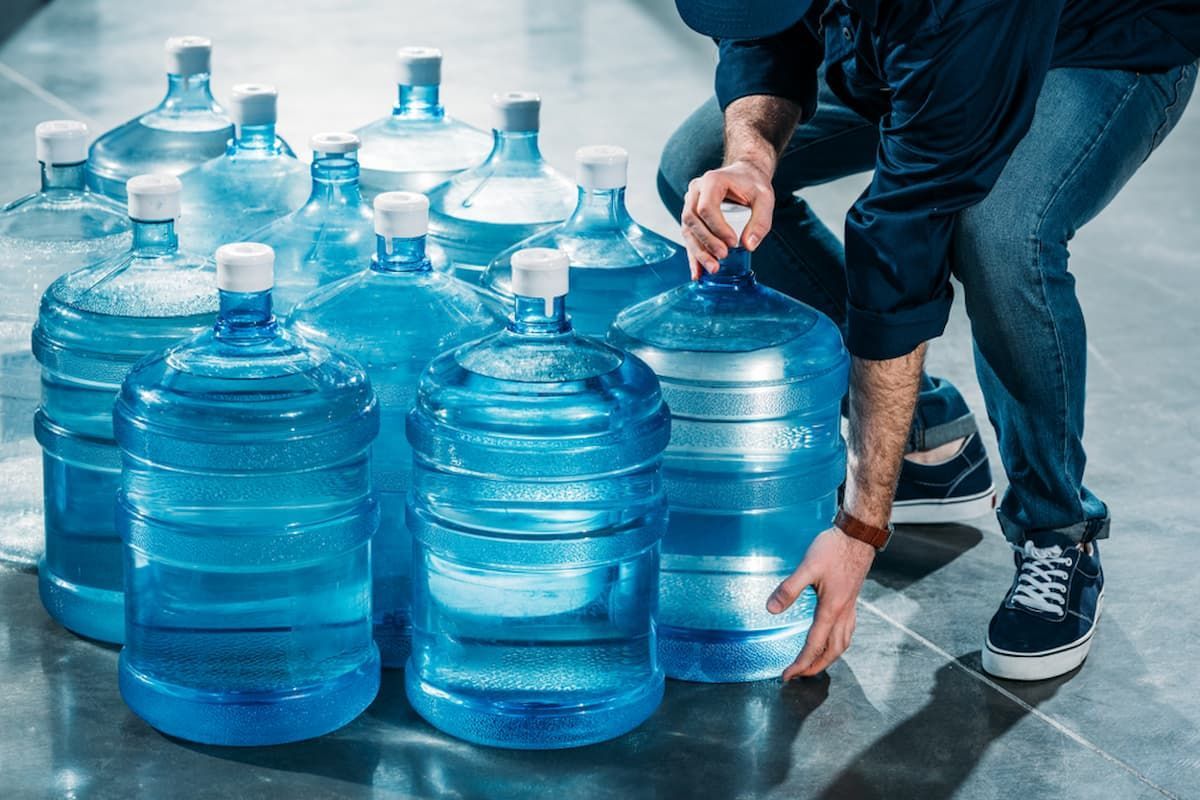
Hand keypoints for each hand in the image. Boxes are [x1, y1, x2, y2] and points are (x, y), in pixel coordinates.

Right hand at [680, 159, 774, 278]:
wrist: (744, 175)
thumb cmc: (752, 184)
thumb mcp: (765, 198)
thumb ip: (761, 221)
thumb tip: (749, 246)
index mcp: (712, 181)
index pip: (706, 208)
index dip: (717, 228)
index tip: (733, 243)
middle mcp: (696, 190)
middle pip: (692, 219)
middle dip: (706, 242)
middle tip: (722, 257)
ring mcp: (690, 203)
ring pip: (687, 230)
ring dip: (698, 252)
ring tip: (712, 268)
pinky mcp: (691, 216)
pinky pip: (688, 236)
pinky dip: (693, 255)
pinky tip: (698, 272)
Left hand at [767, 527, 875, 679]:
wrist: (858, 536)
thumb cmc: (833, 549)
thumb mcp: (807, 567)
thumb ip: (789, 589)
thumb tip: (770, 610)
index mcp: (831, 609)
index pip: (813, 645)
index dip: (800, 664)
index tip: (787, 675)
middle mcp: (843, 613)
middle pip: (832, 651)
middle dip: (815, 667)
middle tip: (798, 675)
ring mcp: (850, 608)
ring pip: (843, 644)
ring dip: (828, 658)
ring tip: (814, 664)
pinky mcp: (851, 600)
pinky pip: (847, 631)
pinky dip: (838, 644)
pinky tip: (831, 639)